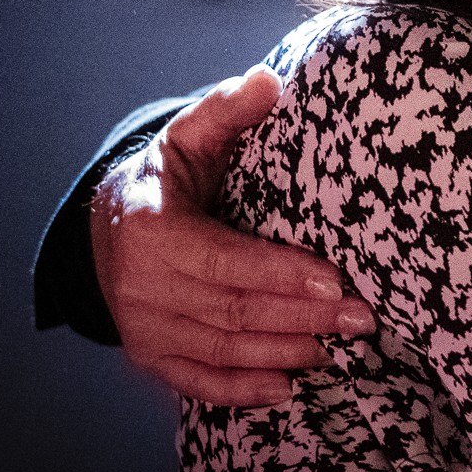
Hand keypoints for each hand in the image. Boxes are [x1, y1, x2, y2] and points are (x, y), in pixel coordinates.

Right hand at [90, 67, 374, 404]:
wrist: (108, 223)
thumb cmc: (168, 178)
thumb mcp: (190, 136)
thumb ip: (226, 109)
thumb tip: (268, 80)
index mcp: (151, 229)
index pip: (223, 261)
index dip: (279, 274)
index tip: (334, 278)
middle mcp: (140, 285)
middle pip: (232, 311)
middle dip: (302, 317)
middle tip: (362, 318)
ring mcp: (142, 327)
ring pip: (222, 349)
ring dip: (285, 353)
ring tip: (341, 347)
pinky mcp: (150, 357)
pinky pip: (196, 382)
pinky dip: (241, 391)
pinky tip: (288, 389)